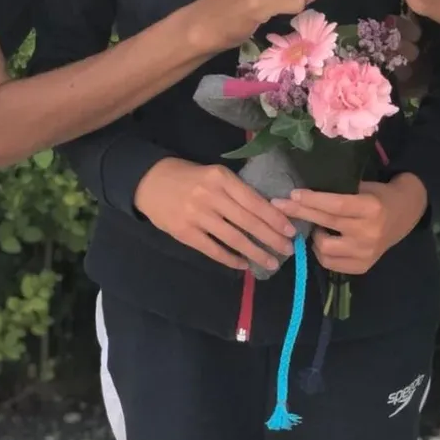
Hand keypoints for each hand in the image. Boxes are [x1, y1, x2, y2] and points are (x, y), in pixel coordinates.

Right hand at [134, 158, 296, 271]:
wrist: (150, 181)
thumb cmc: (189, 177)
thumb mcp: (214, 175)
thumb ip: (236, 192)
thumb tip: (267, 213)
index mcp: (221, 178)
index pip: (254, 201)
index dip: (274, 218)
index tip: (290, 231)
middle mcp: (211, 196)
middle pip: (248, 222)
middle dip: (271, 239)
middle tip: (287, 251)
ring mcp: (197, 215)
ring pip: (234, 238)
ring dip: (255, 253)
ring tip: (270, 263)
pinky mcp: (185, 233)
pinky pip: (213, 249)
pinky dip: (231, 259)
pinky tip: (243, 264)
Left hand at [272, 174, 429, 274]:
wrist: (405, 214)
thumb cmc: (379, 195)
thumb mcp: (363, 187)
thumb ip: (339, 192)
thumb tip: (303, 193)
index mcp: (371, 208)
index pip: (334, 206)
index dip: (311, 201)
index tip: (291, 195)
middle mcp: (369, 233)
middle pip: (326, 224)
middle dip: (300, 214)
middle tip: (280, 205)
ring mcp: (366, 253)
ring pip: (324, 249)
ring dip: (314, 236)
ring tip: (316, 226)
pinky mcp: (363, 267)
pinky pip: (331, 263)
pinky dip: (322, 252)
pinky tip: (324, 239)